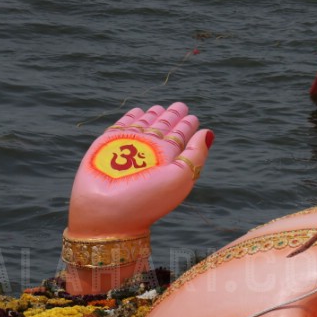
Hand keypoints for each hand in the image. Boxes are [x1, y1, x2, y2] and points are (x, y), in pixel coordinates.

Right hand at [67, 103, 212, 236]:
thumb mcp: (180, 178)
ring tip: (160, 107)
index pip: (181, 138)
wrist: (107, 211)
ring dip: (152, 115)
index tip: (193, 117)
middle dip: (172, 117)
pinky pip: (122, 124)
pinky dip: (130, 117)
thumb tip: (208, 132)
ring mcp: (129, 146)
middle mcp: (150, 152)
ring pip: (144, 124)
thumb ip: (196, 154)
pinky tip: (138, 111)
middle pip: (164, 129)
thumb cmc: (147, 199)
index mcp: (169, 160)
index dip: (187, 126)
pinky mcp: (109, 141)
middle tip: (180, 105)